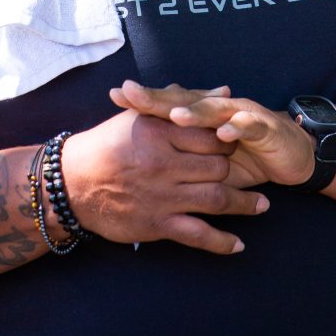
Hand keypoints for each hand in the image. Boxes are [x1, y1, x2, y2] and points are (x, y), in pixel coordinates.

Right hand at [61, 107, 268, 254]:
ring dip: (244, 205)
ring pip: (215, 200)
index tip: (237, 141)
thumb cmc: (107, 144)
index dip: (227, 138)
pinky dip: (221, 241)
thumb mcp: (139, 115)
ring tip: (263, 206)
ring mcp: (162, 196)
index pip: (208, 134)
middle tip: (250, 171)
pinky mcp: (157, 224)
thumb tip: (222, 91)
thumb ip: (181, 102)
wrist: (72, 184)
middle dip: (236, 170)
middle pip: (217, 166)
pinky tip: (239, 245)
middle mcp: (163, 164)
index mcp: (159, 133)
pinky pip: (197, 235)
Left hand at [112, 82, 315, 189]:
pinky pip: (248, 127)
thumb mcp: (207, 159)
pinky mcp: (263, 128)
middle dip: (158, 97)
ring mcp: (241, 115)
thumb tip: (143, 160)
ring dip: (195, 112)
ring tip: (174, 115)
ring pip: (214, 110)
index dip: (143, 99)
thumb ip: (182, 154)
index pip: (168, 103)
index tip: (115, 94)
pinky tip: (223, 134)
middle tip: (133, 93)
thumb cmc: (244, 157)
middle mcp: (219, 108)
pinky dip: (236, 130)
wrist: (291, 154)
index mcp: (202, 114)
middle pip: (184, 100)